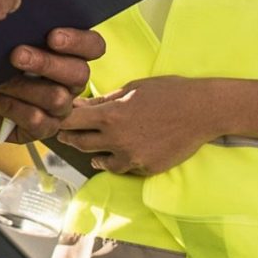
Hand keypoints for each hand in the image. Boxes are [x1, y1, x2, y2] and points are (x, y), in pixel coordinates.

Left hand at [0, 26, 105, 141]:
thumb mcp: (1, 30)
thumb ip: (22, 17)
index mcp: (68, 51)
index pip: (94, 46)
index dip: (80, 41)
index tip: (52, 36)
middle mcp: (67, 79)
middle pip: (80, 74)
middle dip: (48, 63)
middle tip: (16, 55)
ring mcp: (56, 106)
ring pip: (60, 99)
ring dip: (26, 88)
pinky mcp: (40, 128)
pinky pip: (41, 123)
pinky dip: (15, 108)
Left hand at [56, 76, 232, 176]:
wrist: (203, 111)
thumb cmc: (169, 92)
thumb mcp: (133, 88)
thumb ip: (104, 101)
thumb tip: (80, 106)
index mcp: (112, 115)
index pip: (71, 121)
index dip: (59, 119)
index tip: (55, 117)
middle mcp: (118, 139)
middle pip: (80, 143)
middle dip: (70, 137)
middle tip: (64, 133)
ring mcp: (133, 157)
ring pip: (99, 161)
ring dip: (91, 153)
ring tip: (87, 147)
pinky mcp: (146, 168)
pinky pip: (123, 168)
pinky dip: (116, 161)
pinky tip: (113, 156)